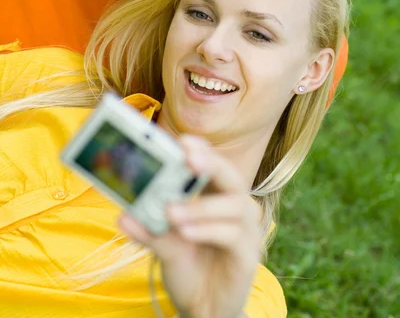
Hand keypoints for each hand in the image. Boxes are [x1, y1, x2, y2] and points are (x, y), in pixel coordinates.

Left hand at [119, 135, 261, 317]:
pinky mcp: (248, 255)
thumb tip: (123, 216)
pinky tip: (186, 232)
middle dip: (210, 162)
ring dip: (201, 206)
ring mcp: (246, 231)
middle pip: (231, 176)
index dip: (201, 149)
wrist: (203, 310)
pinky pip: (232, 235)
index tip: (182, 141)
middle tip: (187, 157)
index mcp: (217, 196)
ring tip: (171, 211)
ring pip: (234, 205)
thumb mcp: (163, 244)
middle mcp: (237, 207)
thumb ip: (147, 228)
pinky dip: (207, 230)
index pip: (215, 163)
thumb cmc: (188, 266)